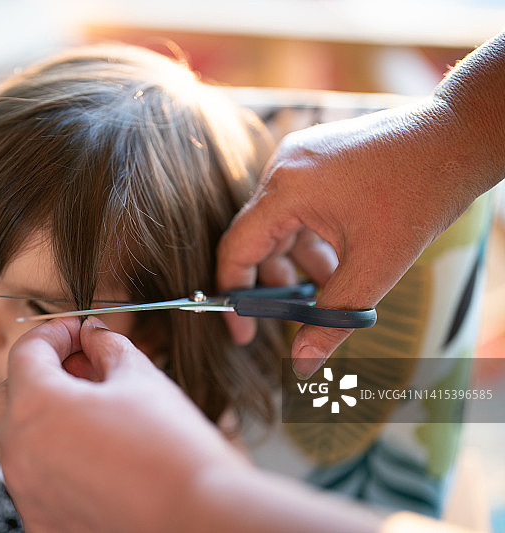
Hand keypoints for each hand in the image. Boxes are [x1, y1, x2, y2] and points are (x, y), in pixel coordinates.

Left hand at [0, 317, 245, 532]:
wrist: (198, 517)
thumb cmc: (172, 449)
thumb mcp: (139, 378)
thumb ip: (107, 347)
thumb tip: (95, 336)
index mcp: (37, 407)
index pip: (26, 352)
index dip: (54, 332)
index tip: (77, 332)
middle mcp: (20, 453)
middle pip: (10, 396)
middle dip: (41, 374)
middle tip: (82, 367)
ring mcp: (28, 494)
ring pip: (20, 441)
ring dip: (46, 417)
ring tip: (94, 412)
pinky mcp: (43, 524)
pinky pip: (35, 481)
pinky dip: (54, 460)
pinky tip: (94, 454)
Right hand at [217, 99, 479, 377]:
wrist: (460, 136)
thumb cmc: (421, 193)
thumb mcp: (376, 266)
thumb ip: (332, 320)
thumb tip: (302, 366)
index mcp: (286, 190)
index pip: (236, 250)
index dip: (234, 295)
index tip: (245, 331)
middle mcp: (283, 168)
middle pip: (258, 239)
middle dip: (276, 282)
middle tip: (296, 314)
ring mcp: (298, 158)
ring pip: (280, 224)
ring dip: (299, 261)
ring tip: (331, 286)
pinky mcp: (315, 156)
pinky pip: (297, 206)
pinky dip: (311, 237)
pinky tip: (339, 257)